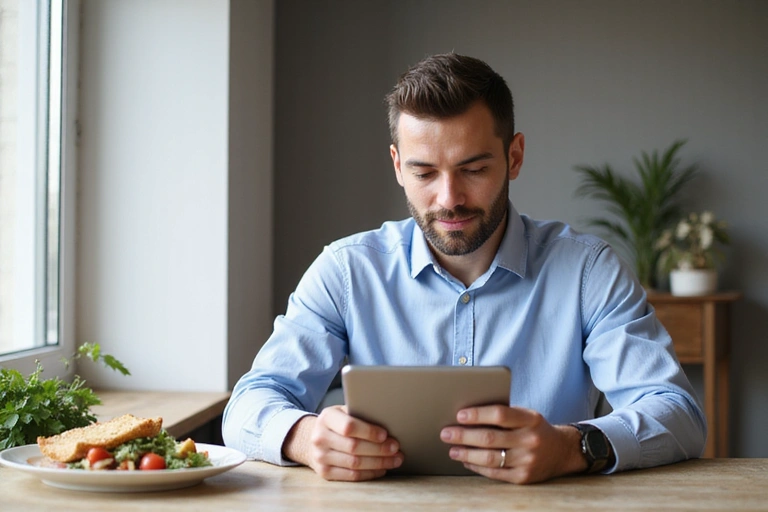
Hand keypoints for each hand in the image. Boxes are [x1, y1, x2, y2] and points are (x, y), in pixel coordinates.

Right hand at [284, 405, 402, 480]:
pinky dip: (370, 473)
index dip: (369, 432)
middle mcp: (320, 437)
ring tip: (395, 459)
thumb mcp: (344, 412)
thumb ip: (360, 414)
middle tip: (396, 448)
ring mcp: (320, 457)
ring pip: (355, 463)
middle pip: (354, 447)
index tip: (386, 435)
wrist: (313, 439)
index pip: (349, 426)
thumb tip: (389, 420)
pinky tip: (382, 469)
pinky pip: (351, 476)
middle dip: (379, 449)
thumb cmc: (337, 423)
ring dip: (378, 463)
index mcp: (326, 418)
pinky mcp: (325, 472)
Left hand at [439, 405, 586, 483]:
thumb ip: (503, 414)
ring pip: (489, 458)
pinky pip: (495, 473)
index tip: (459, 415)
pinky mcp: (523, 478)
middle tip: (446, 433)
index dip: (477, 414)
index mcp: (530, 419)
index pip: (500, 414)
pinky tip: (466, 462)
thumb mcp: (526, 415)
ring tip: (452, 450)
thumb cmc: (535, 428)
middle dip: (463, 436)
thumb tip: (467, 416)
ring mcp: (527, 461)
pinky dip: (477, 467)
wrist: (562, 451)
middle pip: (490, 438)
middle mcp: (530, 440)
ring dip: (466, 454)